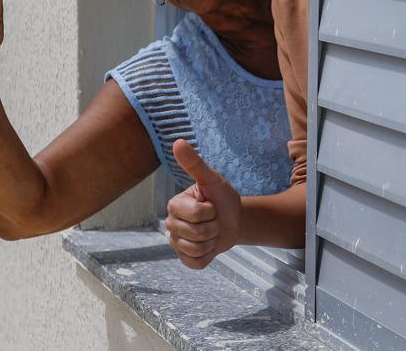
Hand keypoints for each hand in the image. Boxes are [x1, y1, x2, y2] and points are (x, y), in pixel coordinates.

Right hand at [165, 139, 241, 269]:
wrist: (234, 219)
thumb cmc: (222, 197)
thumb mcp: (212, 179)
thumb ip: (194, 163)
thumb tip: (178, 142)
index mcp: (175, 205)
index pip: (195, 214)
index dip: (210, 211)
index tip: (211, 205)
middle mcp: (171, 224)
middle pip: (196, 234)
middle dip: (213, 227)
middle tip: (214, 219)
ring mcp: (177, 243)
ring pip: (195, 249)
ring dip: (211, 241)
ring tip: (212, 232)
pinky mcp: (185, 258)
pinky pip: (196, 263)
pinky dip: (208, 256)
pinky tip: (209, 246)